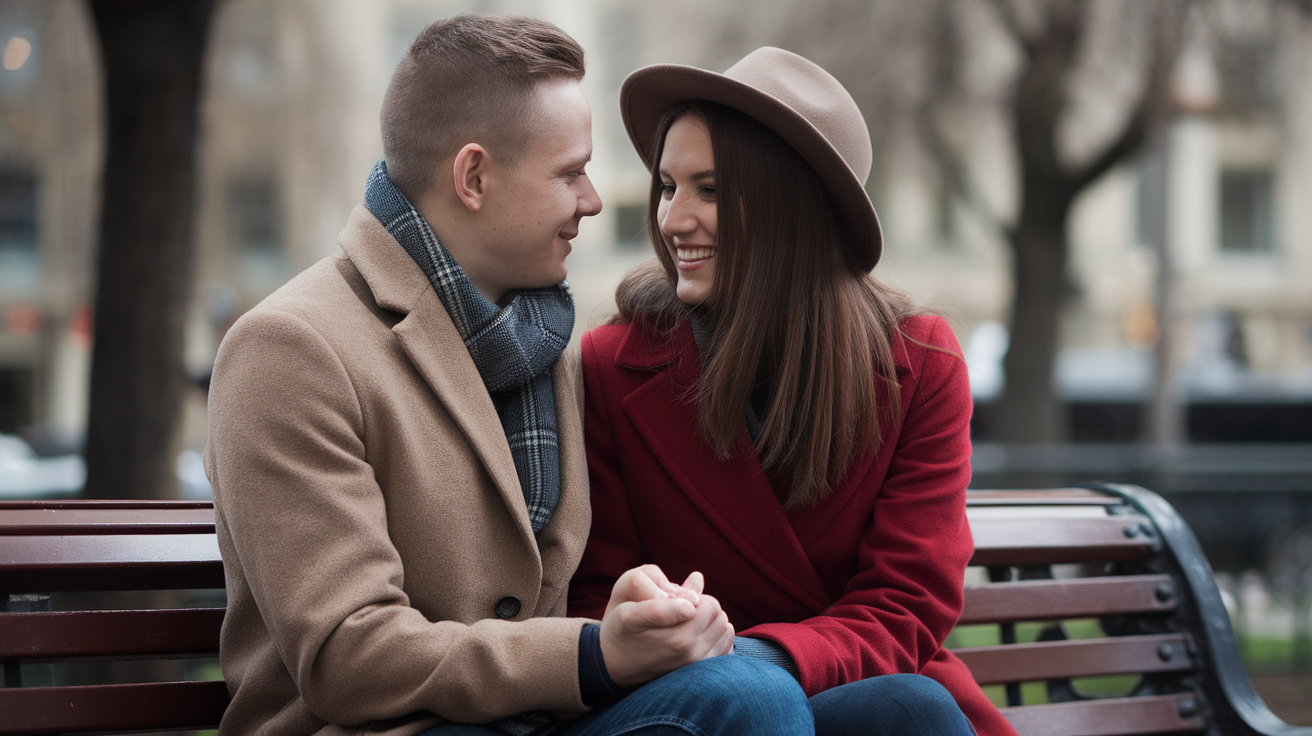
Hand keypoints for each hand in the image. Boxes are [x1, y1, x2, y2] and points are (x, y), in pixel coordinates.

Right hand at [599, 566, 734, 687]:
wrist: (615, 665)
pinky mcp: (701, 671)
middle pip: (717, 613)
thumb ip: (662, 598)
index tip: (677, 601)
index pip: (708, 605)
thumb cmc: (621, 632)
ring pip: (723, 627)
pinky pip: (725, 645)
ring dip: (709, 620)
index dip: (694, 596)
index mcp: (677, 638)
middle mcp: (692, 654)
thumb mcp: (629, 612)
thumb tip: (698, 578)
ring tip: (687, 621)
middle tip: (680, 609)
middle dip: (702, 605)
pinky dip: (716, 635)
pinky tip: (697, 634)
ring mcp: (697, 665)